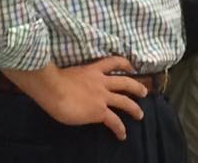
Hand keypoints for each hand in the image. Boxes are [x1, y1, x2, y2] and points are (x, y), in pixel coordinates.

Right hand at [3, 57, 146, 140]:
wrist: (53, 88)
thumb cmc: (53, 80)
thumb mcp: (68, 73)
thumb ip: (75, 78)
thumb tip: (72, 86)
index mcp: (92, 69)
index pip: (112, 62)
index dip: (124, 63)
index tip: (131, 66)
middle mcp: (101, 81)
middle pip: (125, 82)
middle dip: (136, 87)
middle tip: (144, 91)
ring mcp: (102, 96)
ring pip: (125, 100)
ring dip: (134, 108)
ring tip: (140, 115)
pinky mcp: (100, 111)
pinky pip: (114, 121)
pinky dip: (120, 129)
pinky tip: (122, 135)